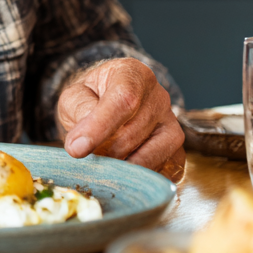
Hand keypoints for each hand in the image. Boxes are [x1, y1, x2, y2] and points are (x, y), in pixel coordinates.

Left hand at [56, 58, 185, 182]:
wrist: (108, 102)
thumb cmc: (91, 97)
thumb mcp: (75, 94)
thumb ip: (78, 109)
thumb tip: (81, 141)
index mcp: (133, 74)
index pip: (123, 100)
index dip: (99, 127)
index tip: (76, 149)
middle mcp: (159, 97)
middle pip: (132, 133)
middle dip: (103, 151)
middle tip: (84, 155)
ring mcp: (172, 124)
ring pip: (149, 156)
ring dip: (120, 166)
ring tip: (102, 161)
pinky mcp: (177, 150)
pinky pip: (163, 171)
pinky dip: (140, 178)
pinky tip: (124, 171)